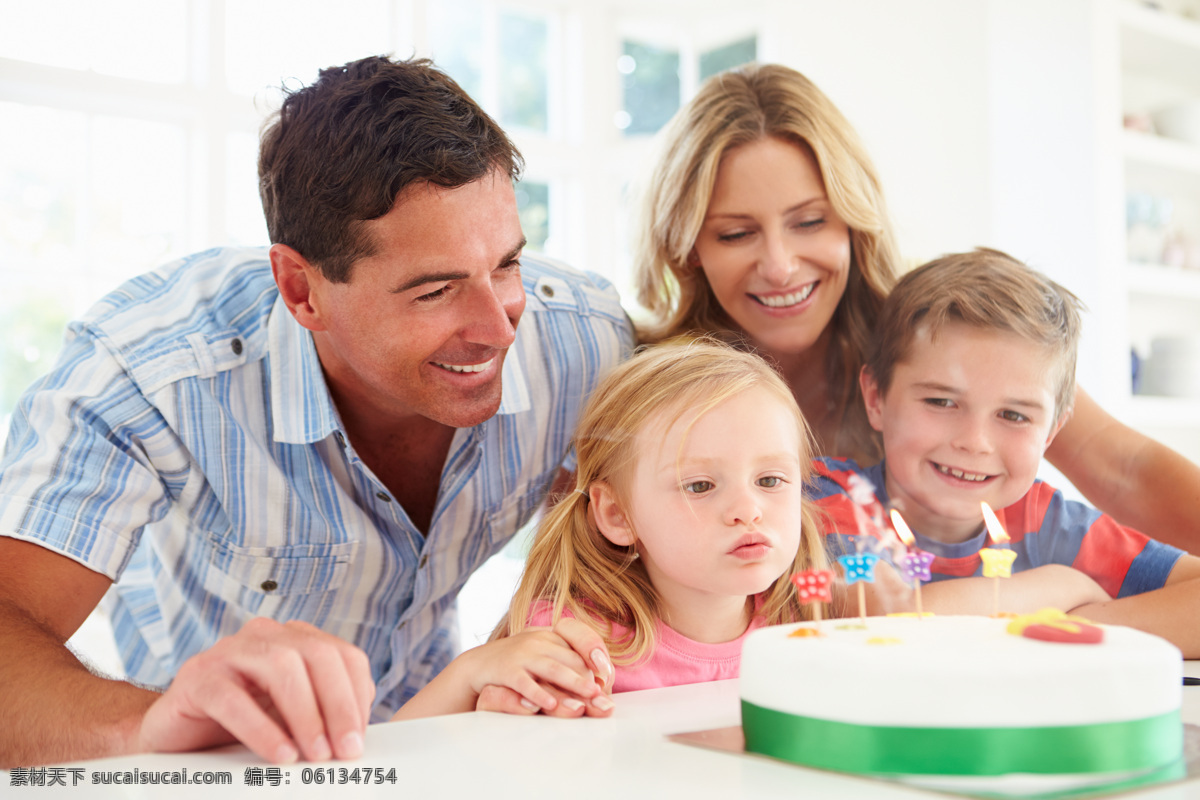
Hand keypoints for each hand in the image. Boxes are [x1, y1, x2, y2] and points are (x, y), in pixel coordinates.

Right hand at [138, 618, 374, 762]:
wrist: (179, 738)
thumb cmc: (242, 726)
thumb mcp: (293, 718)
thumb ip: (325, 716)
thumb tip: (358, 737)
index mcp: (296, 639)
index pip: (343, 655)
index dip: (358, 694)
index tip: (360, 738)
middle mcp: (267, 636)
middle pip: (318, 655)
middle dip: (338, 705)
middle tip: (345, 750)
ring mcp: (230, 650)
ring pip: (281, 667)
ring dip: (306, 715)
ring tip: (316, 755)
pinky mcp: (198, 676)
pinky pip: (233, 699)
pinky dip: (261, 729)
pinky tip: (280, 755)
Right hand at [472, 617, 614, 717]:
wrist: (478, 665)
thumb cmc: (518, 664)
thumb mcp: (545, 655)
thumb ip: (569, 664)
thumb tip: (601, 685)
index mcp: (553, 635)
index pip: (582, 642)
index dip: (597, 656)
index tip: (609, 676)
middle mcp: (540, 640)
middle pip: (572, 660)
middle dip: (590, 680)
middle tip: (604, 699)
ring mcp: (523, 653)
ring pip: (553, 669)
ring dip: (573, 682)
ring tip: (589, 696)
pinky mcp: (506, 669)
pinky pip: (525, 682)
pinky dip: (538, 693)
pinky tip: (550, 704)